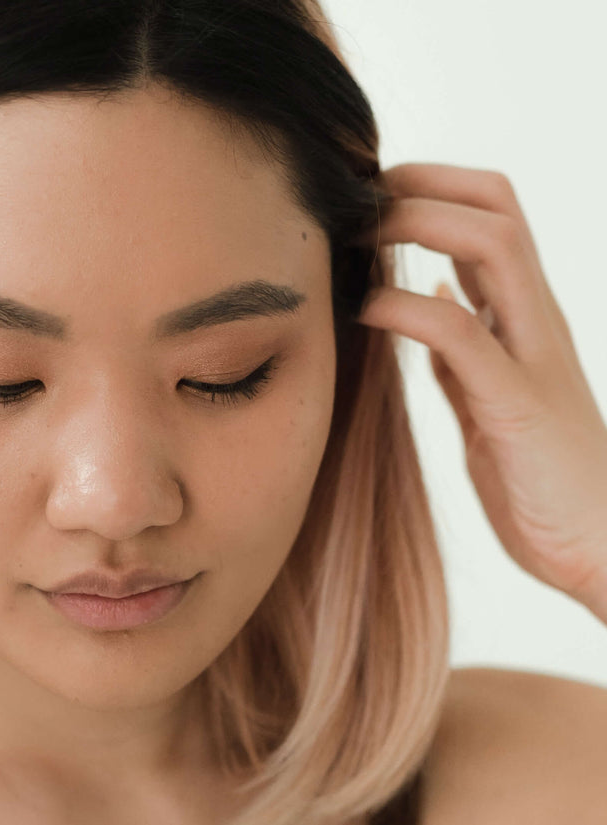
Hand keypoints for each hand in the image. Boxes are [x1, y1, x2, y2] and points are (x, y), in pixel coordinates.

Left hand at [354, 163, 606, 622]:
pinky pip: (462, 334)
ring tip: (360, 233)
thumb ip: (464, 346)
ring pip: (494, 246)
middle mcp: (536, 322)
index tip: (373, 194)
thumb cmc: (540, 476)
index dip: (432, 187)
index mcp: (525, 319)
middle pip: (498, 208)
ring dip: (417, 222)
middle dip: (422, 184)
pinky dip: (408, 309)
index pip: (494, 218)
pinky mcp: (518, 404)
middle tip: (360, 197)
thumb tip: (431, 299)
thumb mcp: (489, 396)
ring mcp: (534, 356)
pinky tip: (367, 309)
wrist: (600, 545)